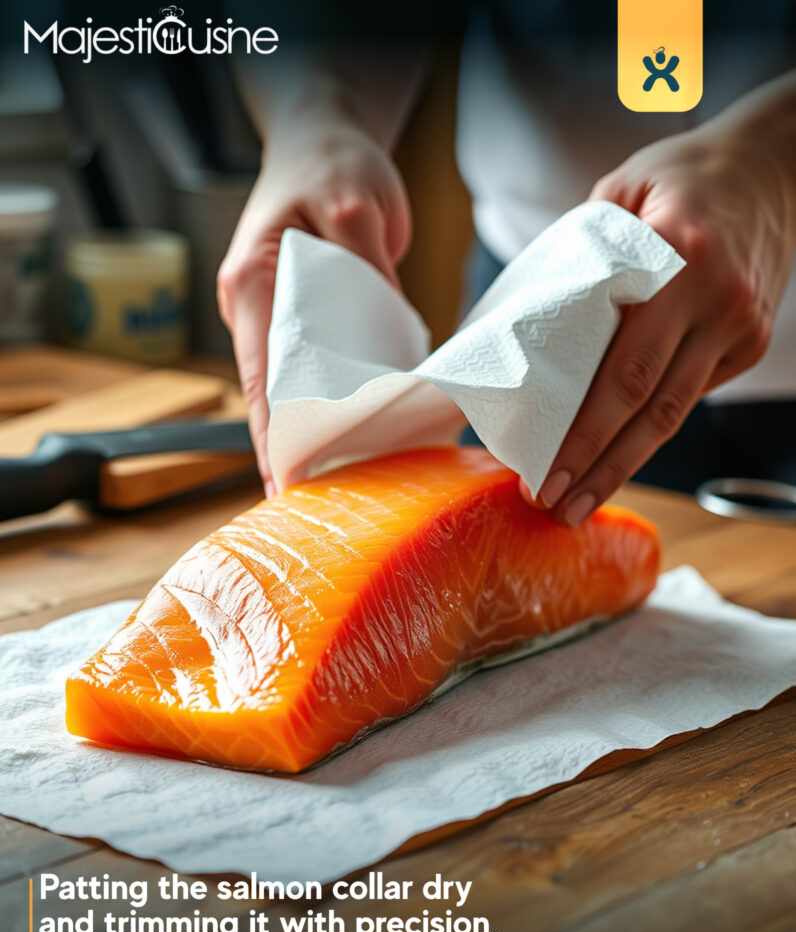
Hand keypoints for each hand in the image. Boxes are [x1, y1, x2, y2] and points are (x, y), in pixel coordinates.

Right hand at [217, 116, 410, 490]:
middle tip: (316, 500)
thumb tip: (384, 329)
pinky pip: (318, 367)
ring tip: (339, 481)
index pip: (258, 375)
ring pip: (293, 385)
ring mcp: (280, 315)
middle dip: (290, 446)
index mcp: (254, 282)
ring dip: (313, 430)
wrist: (326, 140)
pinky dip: (335, 401)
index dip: (271, 434)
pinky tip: (359, 433)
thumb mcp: (354, 202)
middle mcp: (257, 305)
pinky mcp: (308, 317)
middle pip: (270, 392)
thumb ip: (367, 262)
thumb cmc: (332, 163)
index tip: (282, 482)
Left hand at [531, 116, 795, 524]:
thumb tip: (529, 329)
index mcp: (678, 261)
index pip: (624, 372)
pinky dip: (649, 428)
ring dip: (624, 466)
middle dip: (598, 468)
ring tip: (579, 503)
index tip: (543, 472)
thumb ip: (580, 256)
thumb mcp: (620, 191)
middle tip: (552, 506)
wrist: (772, 167)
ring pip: (674, 415)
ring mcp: (740, 327)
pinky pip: (690, 394)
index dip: (584, 434)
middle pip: (650, 410)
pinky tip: (615, 454)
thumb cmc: (681, 178)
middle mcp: (716, 302)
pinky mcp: (749, 343)